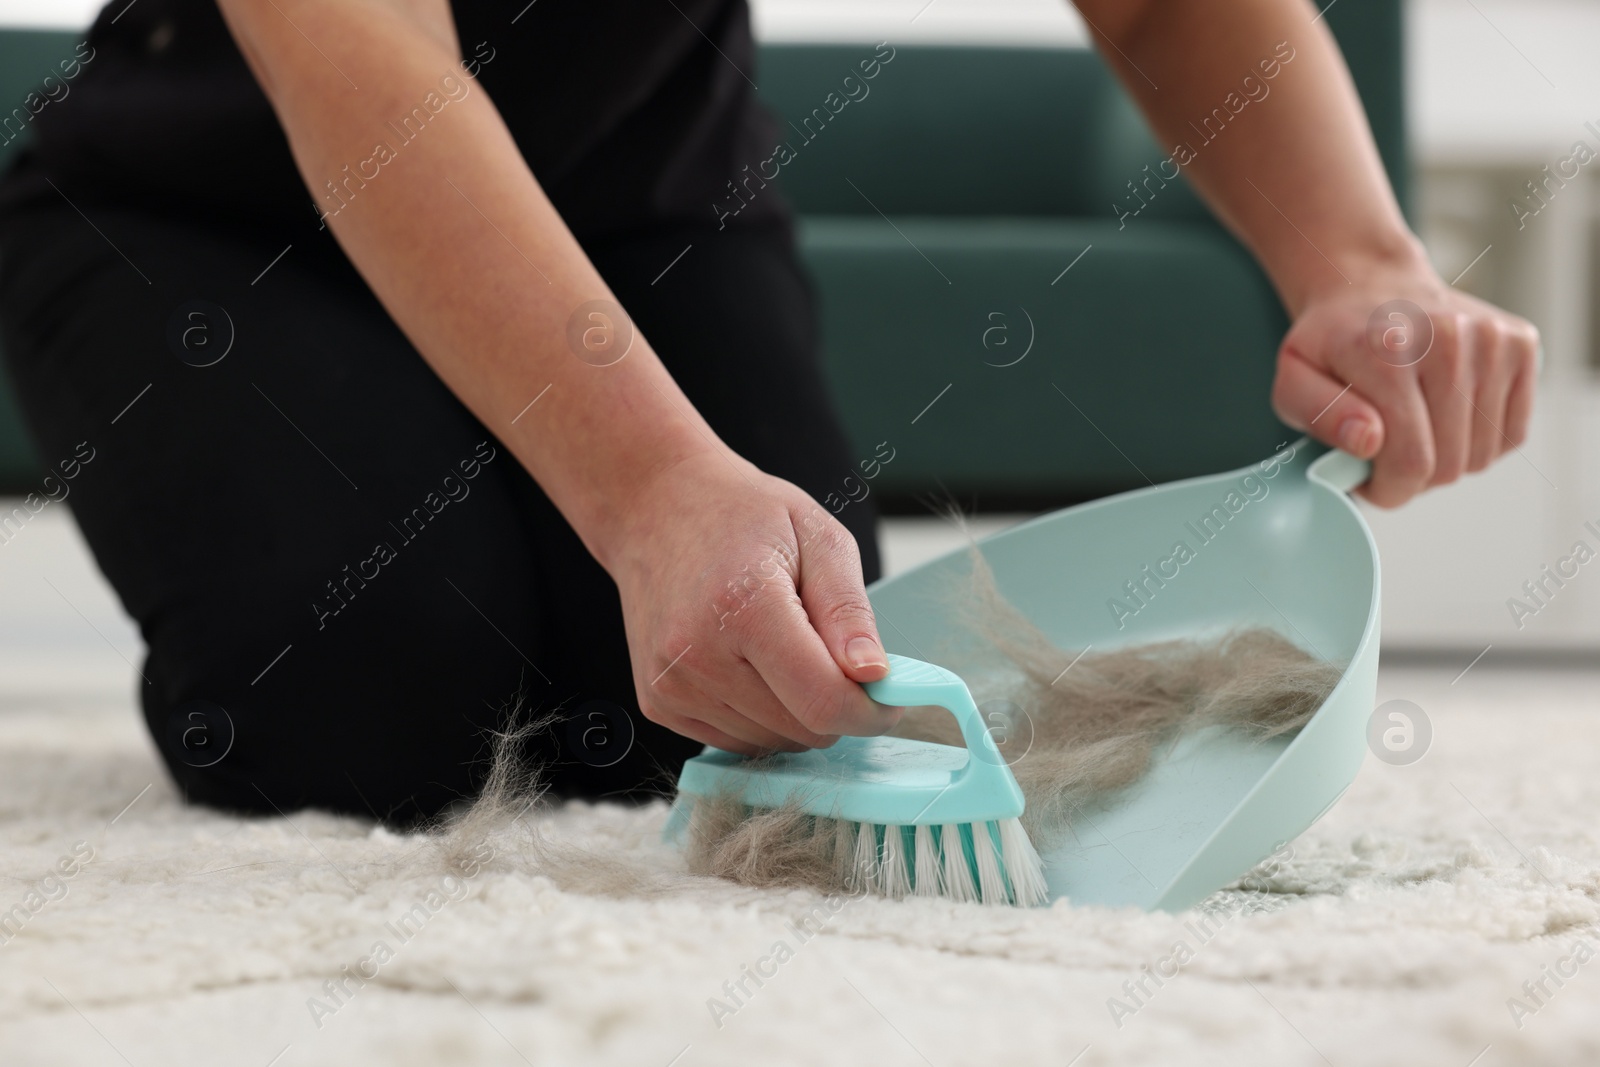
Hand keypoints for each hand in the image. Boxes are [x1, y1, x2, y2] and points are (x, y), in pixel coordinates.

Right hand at [604, 450, 897, 755]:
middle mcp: (698, 654)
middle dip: (834, 704)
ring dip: (794, 711)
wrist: (655, 506)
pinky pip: (735, 741)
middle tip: (830, 652)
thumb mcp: (817, 537)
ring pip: (772, 743)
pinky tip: (749, 663)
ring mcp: (672, 684)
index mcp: (746, 607)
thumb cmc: (741, 515)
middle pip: (803, 729)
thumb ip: (848, 612)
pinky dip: (758, 716)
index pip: (824, 701)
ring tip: (779, 646)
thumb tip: (875, 676)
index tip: (888, 696)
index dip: (871, 711)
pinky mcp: (658, 702)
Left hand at [1269, 260, 1539, 507]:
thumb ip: (1321, 415)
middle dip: (1413, 477)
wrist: (1368, 286)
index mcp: (1387, 351)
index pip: (1411, 461)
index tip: (1368, 481)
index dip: (1389, 490)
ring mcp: (1492, 339)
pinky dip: (1478, 441)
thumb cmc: (1330, 342)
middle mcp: (1449, 339)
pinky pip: (1510, 433)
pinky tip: (1445, 415)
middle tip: (1387, 452)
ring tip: (1413, 429)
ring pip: (1481, 455)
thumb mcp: (1293, 379)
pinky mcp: (1520, 343)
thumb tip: (1368, 440)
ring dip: (1445, 459)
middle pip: (1449, 464)